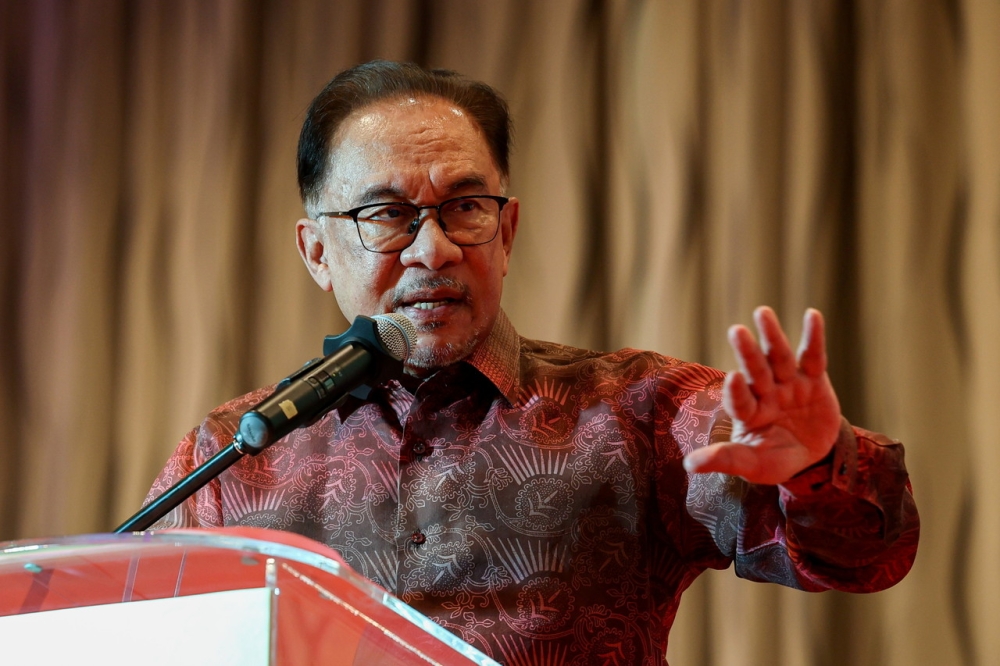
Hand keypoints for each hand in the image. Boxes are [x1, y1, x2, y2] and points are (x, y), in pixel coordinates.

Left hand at [683, 306, 841, 483]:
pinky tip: (812, 315)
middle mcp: (765, 393)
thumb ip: (725, 460)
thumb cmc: (777, 459)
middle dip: (747, 352)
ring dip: (772, 336)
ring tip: (762, 312)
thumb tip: (688, 465)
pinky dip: (813, 336)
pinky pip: (813, 356)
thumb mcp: (754, 465)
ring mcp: (789, 384)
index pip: (740, 401)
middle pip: (756, 370)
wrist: (813, 456)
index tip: (733, 378)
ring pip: (779, 357)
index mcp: (749, 414)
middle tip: (735, 331)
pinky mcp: (814, 379)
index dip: (736, 391)